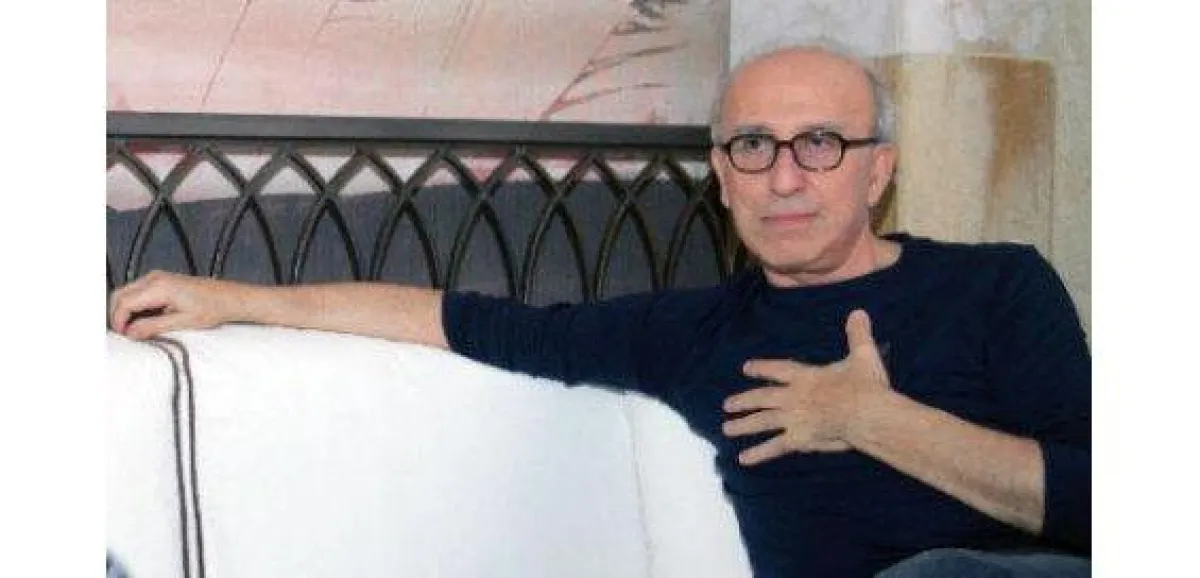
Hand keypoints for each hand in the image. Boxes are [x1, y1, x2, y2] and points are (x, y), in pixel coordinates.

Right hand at [108, 270, 241, 338]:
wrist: (230, 298)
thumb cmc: (212, 308)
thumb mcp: (182, 321)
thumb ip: (153, 327)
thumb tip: (131, 333)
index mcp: (159, 287)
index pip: (124, 303)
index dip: (118, 321)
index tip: (122, 335)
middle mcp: (155, 278)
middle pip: (120, 295)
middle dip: (116, 315)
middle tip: (123, 334)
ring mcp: (157, 277)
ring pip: (127, 292)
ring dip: (125, 310)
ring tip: (132, 329)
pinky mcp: (161, 280)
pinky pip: (138, 292)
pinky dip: (134, 305)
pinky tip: (142, 320)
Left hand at [722, 309, 891, 464]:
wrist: (867, 413)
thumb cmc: (866, 385)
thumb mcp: (863, 354)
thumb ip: (858, 334)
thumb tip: (858, 312)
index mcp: (806, 376)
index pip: (778, 369)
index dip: (761, 368)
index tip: (746, 368)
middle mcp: (794, 396)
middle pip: (762, 397)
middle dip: (743, 401)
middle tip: (726, 406)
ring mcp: (793, 418)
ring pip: (762, 421)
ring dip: (743, 425)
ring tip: (726, 429)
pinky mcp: (799, 439)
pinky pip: (775, 447)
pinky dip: (758, 453)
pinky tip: (743, 459)